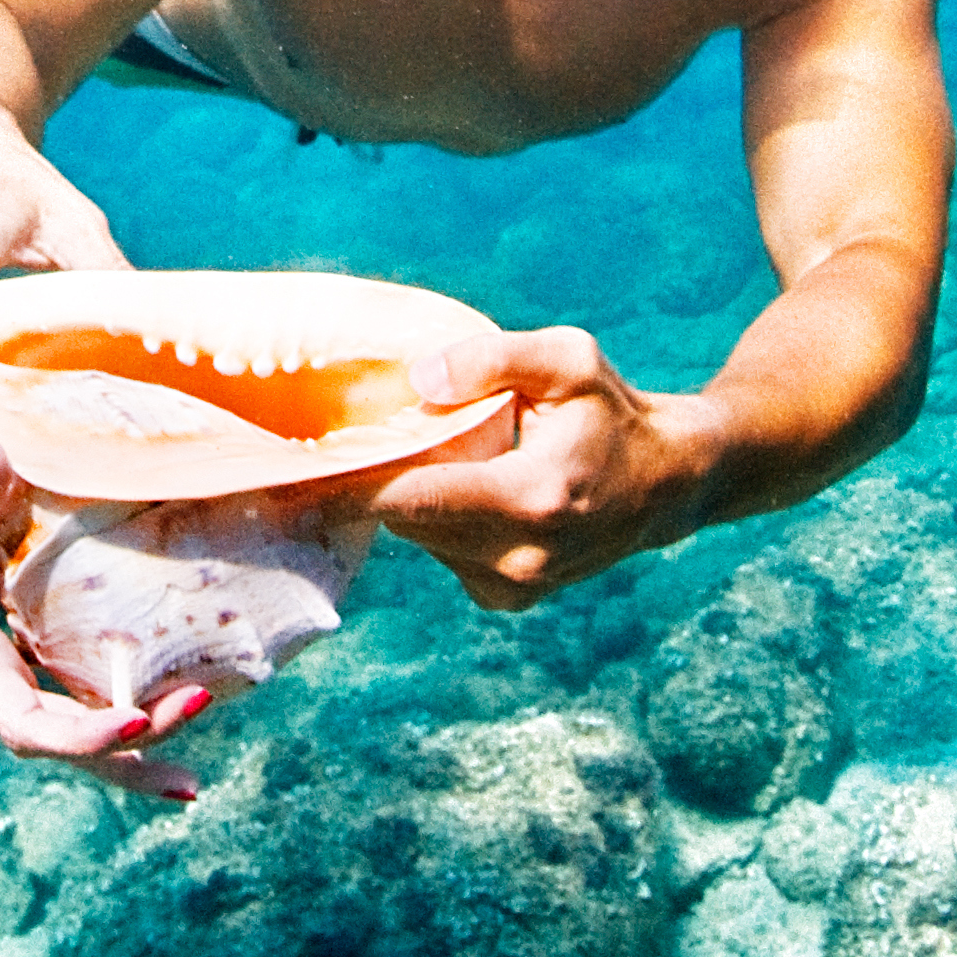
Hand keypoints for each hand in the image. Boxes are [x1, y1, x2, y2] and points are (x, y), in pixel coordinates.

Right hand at [0, 442, 204, 798]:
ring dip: (126, 761)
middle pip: (63, 748)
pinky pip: (56, 728)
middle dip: (133, 749)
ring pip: (63, 749)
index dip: (83, 734)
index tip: (138, 721)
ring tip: (189, 783)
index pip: (27, 720)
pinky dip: (103, 741)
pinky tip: (148, 735)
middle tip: (201, 708)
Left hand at [361, 329, 715, 609]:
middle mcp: (520, 556)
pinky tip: (461, 485)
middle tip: (345, 438)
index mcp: (533, 499)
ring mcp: (515, 585)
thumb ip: (493, 360)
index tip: (289, 480)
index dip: (349, 489)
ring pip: (420, 537)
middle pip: (408, 519)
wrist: (667, 484)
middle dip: (374, 480)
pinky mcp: (509, 596)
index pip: (418, 499)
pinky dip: (436, 520)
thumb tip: (418, 377)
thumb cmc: (611, 411)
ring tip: (421, 452)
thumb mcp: (569, 359)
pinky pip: (443, 553)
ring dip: (409, 497)